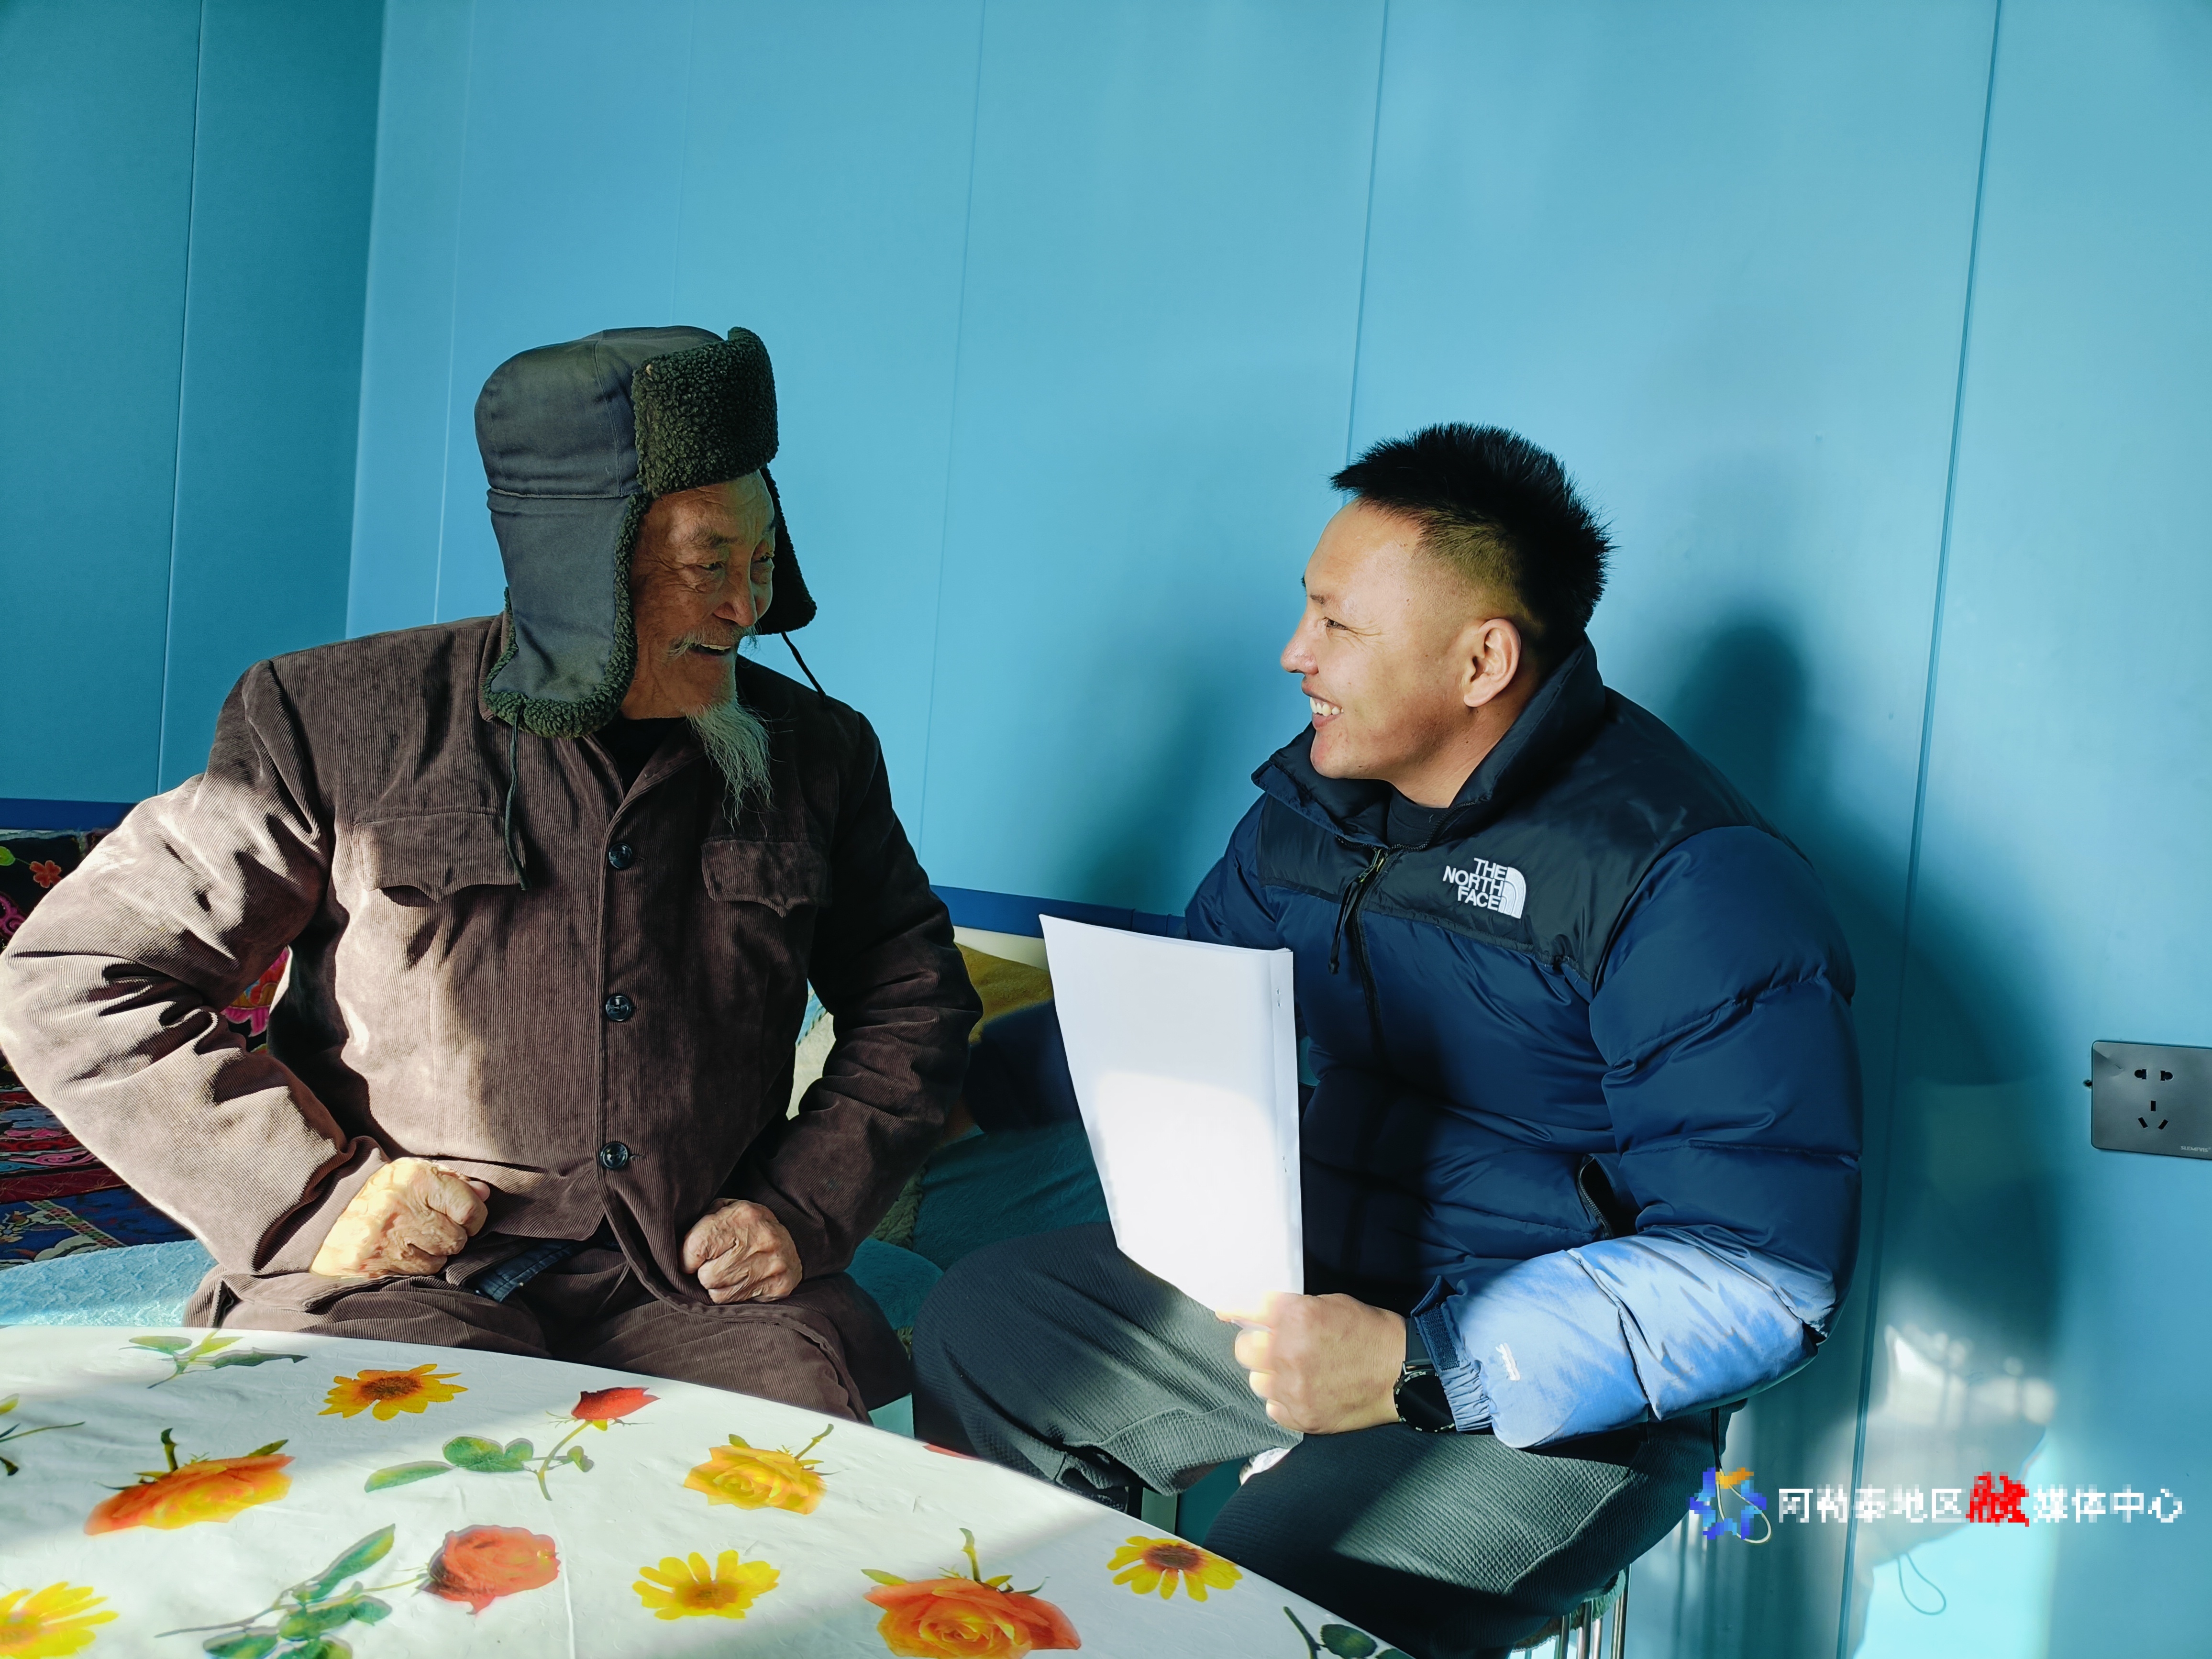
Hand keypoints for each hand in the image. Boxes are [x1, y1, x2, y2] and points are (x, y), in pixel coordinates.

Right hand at [311, 1157, 489, 1278]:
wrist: (325, 1208)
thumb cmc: (379, 1191)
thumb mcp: (413, 1174)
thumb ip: (452, 1182)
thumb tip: (483, 1194)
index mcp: (416, 1180)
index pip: (468, 1208)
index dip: (474, 1217)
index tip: (467, 1218)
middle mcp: (401, 1210)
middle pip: (456, 1239)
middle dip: (452, 1236)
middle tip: (433, 1228)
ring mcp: (385, 1241)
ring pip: (438, 1260)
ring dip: (433, 1253)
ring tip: (413, 1239)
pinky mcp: (372, 1265)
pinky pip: (415, 1273)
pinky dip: (414, 1266)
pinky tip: (399, 1251)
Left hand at [682, 1199, 801, 1303]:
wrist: (795, 1238)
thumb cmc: (747, 1227)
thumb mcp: (724, 1211)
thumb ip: (701, 1225)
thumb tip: (675, 1253)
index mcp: (743, 1215)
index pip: (696, 1247)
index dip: (686, 1258)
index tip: (690, 1260)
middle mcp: (761, 1239)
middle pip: (707, 1276)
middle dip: (704, 1273)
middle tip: (714, 1265)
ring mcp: (773, 1264)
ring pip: (719, 1293)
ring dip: (717, 1286)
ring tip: (729, 1272)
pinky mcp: (780, 1285)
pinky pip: (736, 1302)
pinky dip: (732, 1294)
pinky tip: (742, 1281)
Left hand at [1222, 1293, 1406, 1434]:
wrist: (1402, 1372)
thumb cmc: (1370, 1334)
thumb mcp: (1331, 1305)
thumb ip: (1293, 1309)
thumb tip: (1262, 1314)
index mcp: (1296, 1318)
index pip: (1249, 1312)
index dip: (1235, 1312)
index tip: (1225, 1313)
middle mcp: (1289, 1352)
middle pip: (1244, 1350)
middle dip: (1255, 1346)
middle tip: (1272, 1347)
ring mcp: (1294, 1388)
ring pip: (1257, 1381)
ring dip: (1270, 1375)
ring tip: (1294, 1372)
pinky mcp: (1302, 1417)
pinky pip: (1273, 1408)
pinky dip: (1283, 1401)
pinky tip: (1303, 1391)